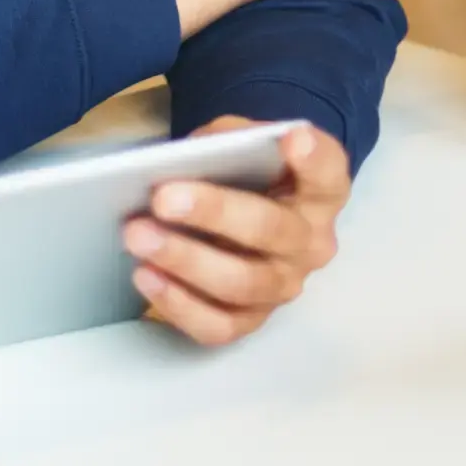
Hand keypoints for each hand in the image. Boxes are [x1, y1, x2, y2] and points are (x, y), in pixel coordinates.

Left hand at [122, 119, 349, 345]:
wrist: (244, 214)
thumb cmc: (244, 172)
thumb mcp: (240, 142)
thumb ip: (227, 140)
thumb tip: (190, 156)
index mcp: (320, 191)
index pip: (327, 173)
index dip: (312, 158)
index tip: (293, 139)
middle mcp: (311, 243)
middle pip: (272, 231)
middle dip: (214, 212)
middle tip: (162, 197)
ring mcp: (284, 286)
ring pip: (242, 284)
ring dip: (185, 260)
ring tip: (138, 236)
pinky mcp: (252, 320)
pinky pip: (219, 325)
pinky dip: (179, 304)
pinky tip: (145, 276)